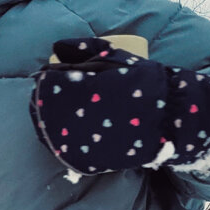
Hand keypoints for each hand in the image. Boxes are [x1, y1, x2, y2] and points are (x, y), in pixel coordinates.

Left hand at [30, 37, 209, 175]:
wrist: (168, 118)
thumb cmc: (141, 82)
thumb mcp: (113, 57)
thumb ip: (83, 49)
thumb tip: (57, 47)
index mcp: (70, 91)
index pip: (44, 84)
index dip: (49, 78)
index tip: (56, 75)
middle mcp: (65, 120)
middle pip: (41, 108)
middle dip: (49, 99)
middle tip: (61, 92)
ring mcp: (71, 145)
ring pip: (47, 130)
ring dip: (52, 119)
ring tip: (69, 110)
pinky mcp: (80, 162)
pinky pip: (61, 149)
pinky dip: (64, 138)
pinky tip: (75, 128)